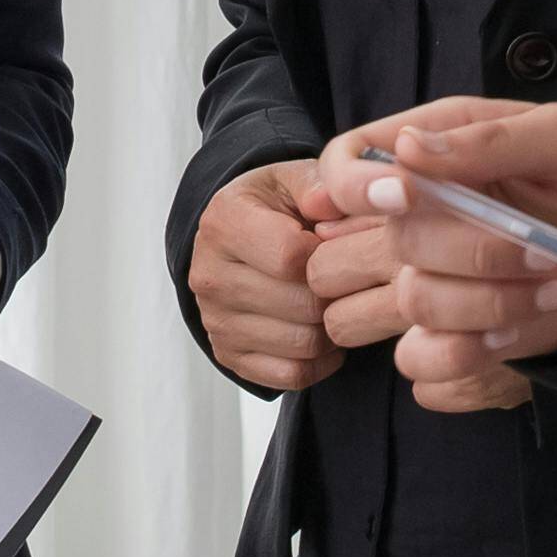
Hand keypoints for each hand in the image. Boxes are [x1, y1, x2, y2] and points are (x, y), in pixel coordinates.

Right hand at [186, 160, 343, 390]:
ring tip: (335, 301)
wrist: (239, 238)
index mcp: (223, 223)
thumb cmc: (276, 206)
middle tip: (348, 279)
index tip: (337, 246)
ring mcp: (214, 321)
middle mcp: (209, 275)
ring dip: (333, 328)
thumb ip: (319, 184)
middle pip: (303, 305)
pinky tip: (322, 330)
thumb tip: (333, 202)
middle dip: (337, 294)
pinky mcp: (228, 355)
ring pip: (303, 344)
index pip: (291, 256)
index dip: (331, 256)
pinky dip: (320, 361)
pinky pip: (293, 375)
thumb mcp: (294, 180)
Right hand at [322, 100, 556, 407]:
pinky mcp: (455, 334)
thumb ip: (490, 138)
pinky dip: (466, 355)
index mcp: (431, 152)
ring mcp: (434, 278)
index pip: (347, 163)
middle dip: (463, 254)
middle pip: (382, 245)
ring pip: (406, 306)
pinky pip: (421, 362)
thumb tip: (408, 148)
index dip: (355, 185)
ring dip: (483, 305)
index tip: (407, 196)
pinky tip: (518, 338)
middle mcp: (420, 216)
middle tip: (544, 252)